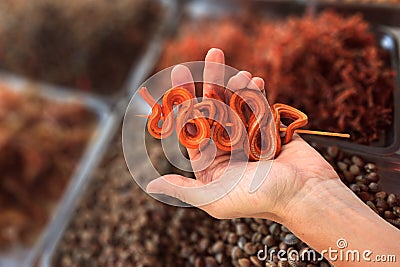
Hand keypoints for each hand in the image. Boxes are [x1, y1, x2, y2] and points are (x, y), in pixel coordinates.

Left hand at [146, 48, 338, 221]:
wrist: (306, 196)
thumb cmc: (259, 200)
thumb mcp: (214, 198)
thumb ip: (183, 189)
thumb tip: (151, 185)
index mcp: (211, 163)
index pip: (192, 126)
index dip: (183, 100)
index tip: (178, 75)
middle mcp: (228, 149)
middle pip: (215, 109)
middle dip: (212, 80)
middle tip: (213, 53)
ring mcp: (250, 138)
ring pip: (238, 104)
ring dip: (237, 85)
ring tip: (238, 72)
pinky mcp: (271, 131)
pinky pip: (260, 107)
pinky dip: (256, 93)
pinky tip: (254, 80)